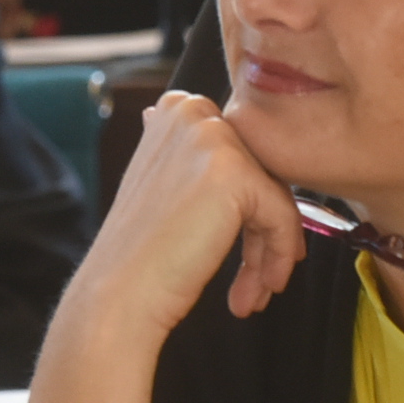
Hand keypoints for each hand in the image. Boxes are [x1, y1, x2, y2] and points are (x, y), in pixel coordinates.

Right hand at [71, 91, 309, 338]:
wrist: (120, 293)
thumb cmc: (137, 252)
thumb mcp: (157, 182)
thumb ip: (186, 156)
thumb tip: (205, 142)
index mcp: (174, 109)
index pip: (241, 153)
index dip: (247, 204)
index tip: (244, 243)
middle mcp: (192, 114)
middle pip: (261, 174)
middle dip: (261, 231)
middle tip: (256, 277)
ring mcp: (214, 140)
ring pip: (275, 197)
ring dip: (270, 251)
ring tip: (255, 290)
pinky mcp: (236, 174)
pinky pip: (283, 215)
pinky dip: (279, 256)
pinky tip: (258, 288)